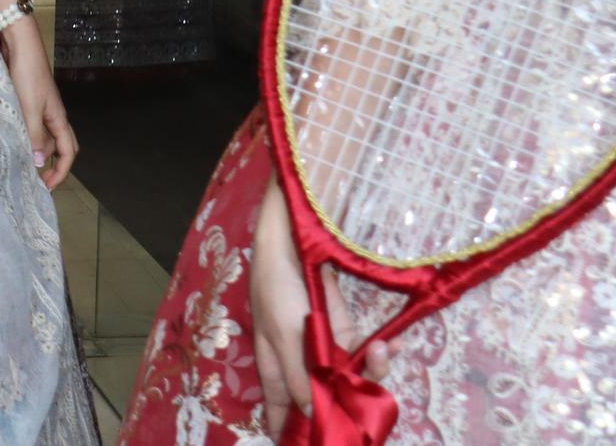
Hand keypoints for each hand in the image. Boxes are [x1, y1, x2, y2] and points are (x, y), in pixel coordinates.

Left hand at [0, 25, 77, 188]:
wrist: (19, 46)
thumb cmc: (27, 75)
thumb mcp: (30, 107)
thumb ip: (34, 134)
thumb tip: (38, 162)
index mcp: (58, 118)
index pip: (68, 152)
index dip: (61, 171)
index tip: (48, 187)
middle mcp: (52, 115)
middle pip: (58, 147)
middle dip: (50, 165)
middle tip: (34, 180)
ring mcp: (39, 108)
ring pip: (42, 137)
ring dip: (34, 150)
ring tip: (18, 163)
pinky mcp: (26, 101)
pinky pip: (30, 126)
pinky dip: (24, 136)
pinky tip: (11, 140)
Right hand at [250, 176, 393, 433]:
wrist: (293, 239)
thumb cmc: (276, 287)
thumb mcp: (282, 335)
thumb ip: (300, 377)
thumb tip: (314, 415)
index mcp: (276, 370)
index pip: (283, 412)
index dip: (297, 432)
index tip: (318, 443)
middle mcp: (302, 365)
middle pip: (326, 401)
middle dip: (350, 406)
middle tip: (368, 406)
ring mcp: (325, 348)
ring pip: (352, 380)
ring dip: (373, 373)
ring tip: (381, 353)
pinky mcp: (346, 330)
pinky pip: (366, 353)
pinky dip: (380, 353)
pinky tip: (390, 343)